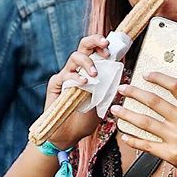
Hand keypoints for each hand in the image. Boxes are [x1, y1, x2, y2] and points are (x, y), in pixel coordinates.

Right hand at [44, 34, 108, 148]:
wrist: (68, 136)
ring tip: (95, 74)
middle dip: (95, 41)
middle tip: (105, 45)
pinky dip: (75, 77)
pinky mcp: (56, 84)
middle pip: (84, 45)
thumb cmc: (86, 118)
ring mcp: (66, 75)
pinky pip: (64, 75)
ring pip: (74, 57)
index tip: (113, 48)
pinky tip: (84, 83)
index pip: (96, 50)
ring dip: (87, 62)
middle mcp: (77, 69)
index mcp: (90, 70)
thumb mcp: (103, 101)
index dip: (104, 45)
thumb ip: (108, 87)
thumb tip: (120, 72)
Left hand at [111, 73, 176, 176]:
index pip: (175, 86)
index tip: (145, 74)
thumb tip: (165, 92)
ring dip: (127, 114)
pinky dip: (133, 140)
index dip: (158, 78)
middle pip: (154, 101)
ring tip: (116, 109)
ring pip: (145, 122)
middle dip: (134, 93)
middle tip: (122, 88)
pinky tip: (125, 136)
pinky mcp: (171, 154)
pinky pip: (146, 145)